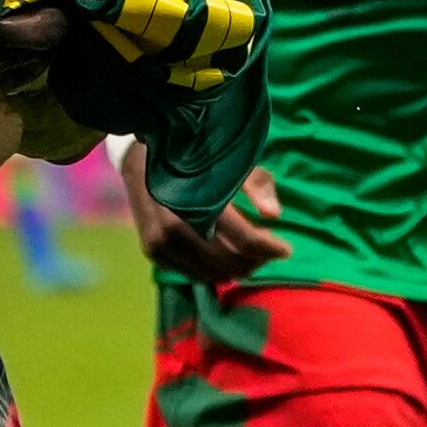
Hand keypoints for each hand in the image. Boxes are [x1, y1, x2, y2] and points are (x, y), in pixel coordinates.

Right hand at [120, 144, 284, 282]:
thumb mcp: (229, 160)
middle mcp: (174, 222)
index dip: (269, 247)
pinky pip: (188, 272)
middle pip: (226, 261)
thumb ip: (256, 184)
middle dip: (253, 262)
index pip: (243, 238)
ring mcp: (159, 239)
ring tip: (250, 260)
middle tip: (268, 255)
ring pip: (207, 272)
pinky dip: (210, 271)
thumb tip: (275, 215)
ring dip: (233, 271)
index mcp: (199, 197)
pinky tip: (224, 261)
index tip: (286, 249)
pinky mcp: (151, 249)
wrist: (140, 154)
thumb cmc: (193, 155)